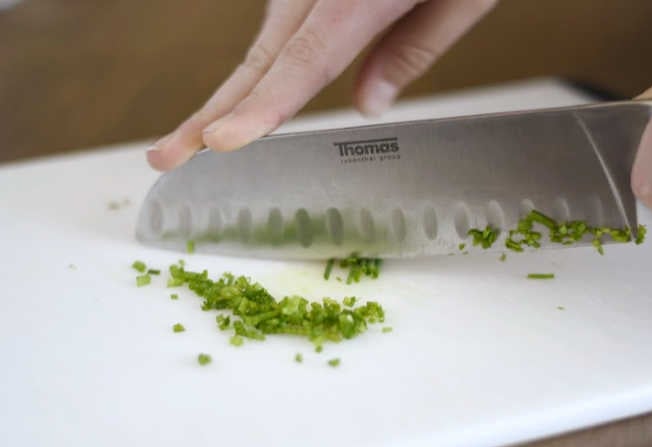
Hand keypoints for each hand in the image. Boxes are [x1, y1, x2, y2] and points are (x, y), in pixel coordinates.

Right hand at [147, 0, 496, 170]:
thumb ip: (415, 47)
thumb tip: (368, 103)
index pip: (306, 57)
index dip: (262, 104)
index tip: (221, 141)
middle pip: (262, 52)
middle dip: (213, 109)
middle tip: (168, 156)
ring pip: (267, 38)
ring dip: (237, 90)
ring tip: (202, 138)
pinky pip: (284, 18)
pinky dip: (268, 60)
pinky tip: (256, 90)